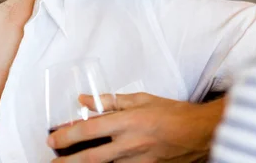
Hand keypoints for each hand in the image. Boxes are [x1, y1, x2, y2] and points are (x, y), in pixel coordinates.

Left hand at [46, 93, 225, 162]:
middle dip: (68, 161)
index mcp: (128, 122)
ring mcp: (139, 161)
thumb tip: (85, 100)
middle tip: (53, 162)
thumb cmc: (174, 113)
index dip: (67, 136)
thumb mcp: (141, 99)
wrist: (202, 132)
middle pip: (91, 157)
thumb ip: (110, 101)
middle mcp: (131, 144)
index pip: (89, 130)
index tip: (53, 139)